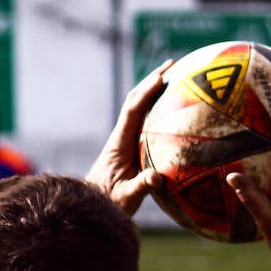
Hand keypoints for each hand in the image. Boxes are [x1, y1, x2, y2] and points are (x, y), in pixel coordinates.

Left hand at [85, 59, 172, 214]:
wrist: (94, 206)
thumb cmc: (110, 203)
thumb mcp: (126, 199)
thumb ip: (140, 187)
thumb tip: (157, 177)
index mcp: (119, 144)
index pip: (132, 112)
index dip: (145, 93)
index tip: (161, 78)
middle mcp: (120, 136)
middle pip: (134, 100)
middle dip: (151, 80)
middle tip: (173, 64)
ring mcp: (124, 139)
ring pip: (138, 107)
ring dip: (153, 89)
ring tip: (175, 74)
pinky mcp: (129, 145)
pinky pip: (144, 120)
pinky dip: (156, 106)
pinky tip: (173, 104)